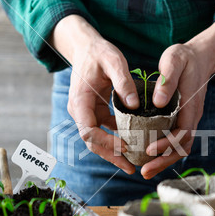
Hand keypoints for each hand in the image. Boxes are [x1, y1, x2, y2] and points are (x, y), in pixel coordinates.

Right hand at [50, 15, 138, 174]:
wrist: (86, 48)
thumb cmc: (99, 53)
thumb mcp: (113, 61)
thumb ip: (123, 82)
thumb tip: (134, 105)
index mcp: (80, 101)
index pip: (88, 131)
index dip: (106, 142)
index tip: (126, 147)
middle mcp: (80, 111)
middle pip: (92, 142)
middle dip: (111, 156)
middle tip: (131, 167)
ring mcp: (87, 114)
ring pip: (98, 140)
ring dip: (114, 152)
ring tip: (133, 164)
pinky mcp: (96, 113)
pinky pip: (105, 131)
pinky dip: (117, 140)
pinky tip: (134, 146)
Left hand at [141, 20, 214, 178]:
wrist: (199, 57)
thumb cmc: (184, 58)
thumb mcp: (174, 60)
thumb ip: (168, 79)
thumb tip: (158, 103)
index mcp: (190, 105)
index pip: (182, 132)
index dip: (167, 144)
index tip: (150, 150)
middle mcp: (192, 116)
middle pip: (182, 147)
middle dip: (164, 161)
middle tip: (145, 171)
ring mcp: (189, 119)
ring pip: (180, 147)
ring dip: (164, 160)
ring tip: (145, 169)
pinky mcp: (182, 119)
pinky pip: (176, 140)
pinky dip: (165, 151)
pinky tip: (149, 154)